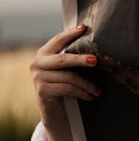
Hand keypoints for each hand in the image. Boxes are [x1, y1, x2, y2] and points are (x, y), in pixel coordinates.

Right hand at [30, 24, 101, 140]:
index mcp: (44, 53)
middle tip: (96, 60)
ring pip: (69, 77)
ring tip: (99, 90)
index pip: (58, 40)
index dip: (70, 33)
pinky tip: (91, 96)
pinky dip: (82, 93)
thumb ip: (72, 56)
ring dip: (87, 84)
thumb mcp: (67, 70)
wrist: (55, 112)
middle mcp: (37, 63)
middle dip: (81, 59)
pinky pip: (68, 89)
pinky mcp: (42, 91)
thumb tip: (95, 41)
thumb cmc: (64, 86)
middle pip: (63, 59)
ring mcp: (38, 77)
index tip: (84, 28)